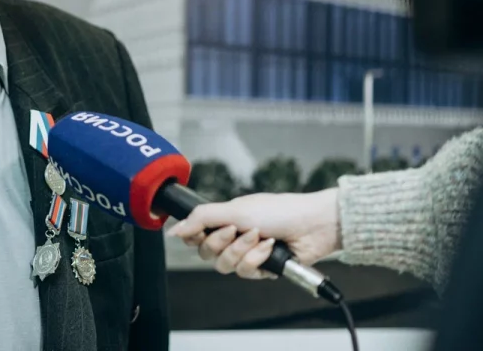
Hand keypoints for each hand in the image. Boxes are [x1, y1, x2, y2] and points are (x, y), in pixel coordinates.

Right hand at [166, 189, 340, 279]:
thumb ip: (200, 219)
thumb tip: (172, 230)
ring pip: (225, 265)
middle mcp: (232, 238)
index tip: (201, 231)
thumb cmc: (277, 210)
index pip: (195, 235)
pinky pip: (246, 272)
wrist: (310, 225)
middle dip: (222, 242)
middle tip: (236, 229)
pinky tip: (270, 247)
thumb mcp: (233, 209)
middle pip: (206, 253)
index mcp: (223, 220)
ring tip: (258, 237)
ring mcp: (247, 254)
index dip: (194, 236)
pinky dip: (257, 258)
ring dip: (242, 250)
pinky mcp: (261, 269)